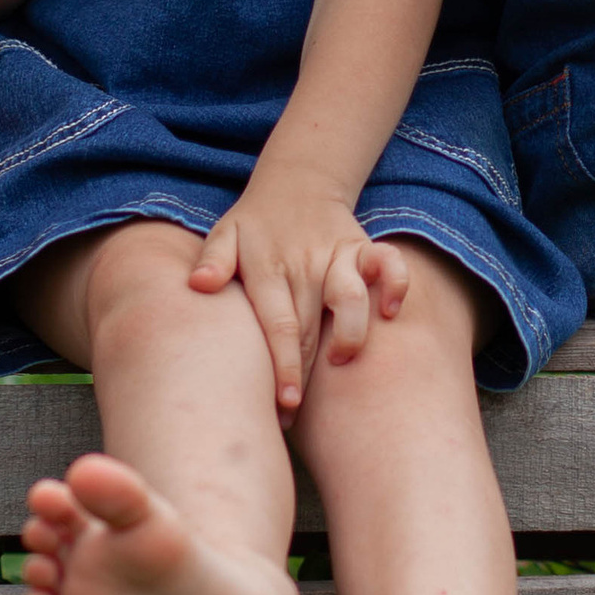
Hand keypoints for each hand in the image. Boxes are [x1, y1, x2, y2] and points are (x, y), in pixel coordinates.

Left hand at [188, 170, 409, 416]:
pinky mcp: (362, 247)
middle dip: (307, 373)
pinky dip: (396, 284)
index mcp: (268, 268)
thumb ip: (213, 261)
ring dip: (350, 334)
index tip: (285, 405)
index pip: (277, 325)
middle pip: (310, 327)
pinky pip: (388, 263)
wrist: (297, 180)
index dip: (284, 366)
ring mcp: (337, 255)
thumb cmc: (256, 224)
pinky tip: (390, 312)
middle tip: (296, 413)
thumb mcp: (225, 234)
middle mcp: (304, 264)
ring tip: (341, 361)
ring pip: (350, 298)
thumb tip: (198, 285)